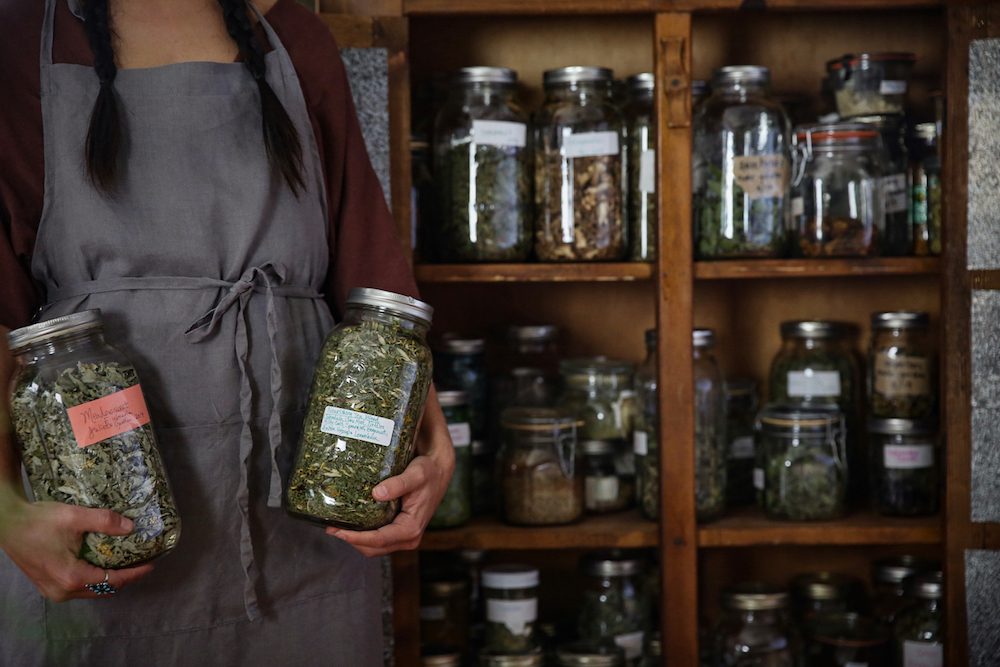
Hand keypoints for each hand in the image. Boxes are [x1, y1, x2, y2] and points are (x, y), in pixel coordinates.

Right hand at [0, 492, 152, 600]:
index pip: (112, 580)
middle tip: (141, 563)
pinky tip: (102, 564)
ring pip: (90, 590)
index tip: (150, 564)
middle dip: (124, 578)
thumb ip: (105, 521)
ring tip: (125, 563)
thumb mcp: (75, 517)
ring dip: (109, 579)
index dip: (134, 573)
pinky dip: (93, 578)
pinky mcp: (48, 585)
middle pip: (103, 589)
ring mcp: (53, 591)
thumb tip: (130, 526)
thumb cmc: (38, 521)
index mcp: (71, 577)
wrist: (8, 524)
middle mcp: (63, 590)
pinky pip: (78, 588)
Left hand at [328, 387, 454, 556]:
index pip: (379, 540)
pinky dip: (363, 534)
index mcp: (412, 528)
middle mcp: (409, 537)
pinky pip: (377, 539)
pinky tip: (351, 521)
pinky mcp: (399, 530)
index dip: (356, 538)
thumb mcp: (416, 474)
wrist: (438, 471)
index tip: (338, 530)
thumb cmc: (428, 472)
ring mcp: (403, 536)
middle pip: (373, 548)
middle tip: (331, 527)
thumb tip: (377, 493)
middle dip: (352, 540)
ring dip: (355, 539)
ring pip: (374, 547)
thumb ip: (398, 484)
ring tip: (336, 525)